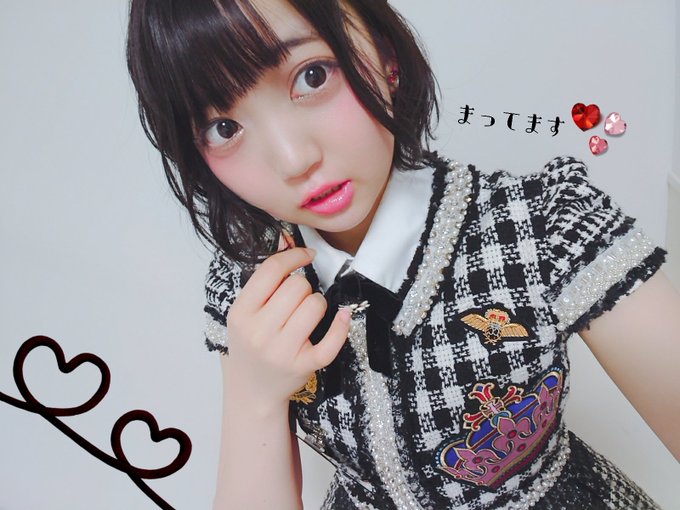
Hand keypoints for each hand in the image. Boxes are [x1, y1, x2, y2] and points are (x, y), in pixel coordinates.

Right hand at [223, 247, 349, 411]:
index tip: (305, 255)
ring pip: (316, 305)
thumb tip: (286, 241)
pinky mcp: (305, 366)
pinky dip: (341, 325)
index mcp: (241, 313)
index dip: (293, 256)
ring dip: (317, 305)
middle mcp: (259, 332)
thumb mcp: (246, 311)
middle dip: (303, 288)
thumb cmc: (251, 343)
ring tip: (306, 316)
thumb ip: (264, 279)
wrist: (252, 390)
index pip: (271, 270)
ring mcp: (283, 351)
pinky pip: (333, 338)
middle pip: (297, 286)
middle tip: (296, 301)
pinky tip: (341, 317)